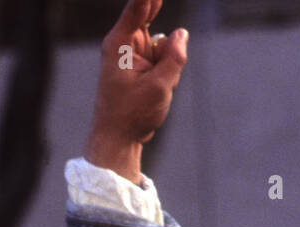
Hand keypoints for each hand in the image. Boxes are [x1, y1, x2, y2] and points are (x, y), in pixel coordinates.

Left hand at [84, 0, 187, 184]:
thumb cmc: (131, 114)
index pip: (138, 6)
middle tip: (151, 68)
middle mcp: (124, 44)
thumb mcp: (159, 86)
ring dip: (167, 63)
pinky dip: (166, 72)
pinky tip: (157, 92)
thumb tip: (181, 33)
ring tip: (155, 89)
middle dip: (161, 39)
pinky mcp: (141, 64)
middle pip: (152, 19)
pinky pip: (163, 58)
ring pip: (163, 44)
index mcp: (119, 43)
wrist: (118, 139)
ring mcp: (133, 53)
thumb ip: (174, 56)